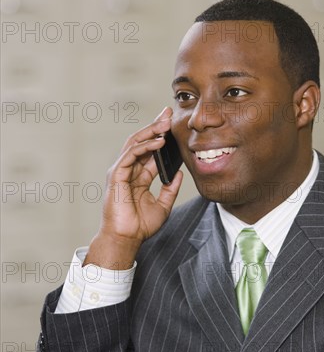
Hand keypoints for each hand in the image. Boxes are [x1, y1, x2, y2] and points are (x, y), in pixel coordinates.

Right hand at [84, 107, 182, 268]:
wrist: (127, 239)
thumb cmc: (140, 226)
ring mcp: (121, 172)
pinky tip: (158, 142)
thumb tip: (179, 174)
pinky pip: (130, 156)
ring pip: (134, 144)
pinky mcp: (116, 176)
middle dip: (154, 126)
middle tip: (167, 112)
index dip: (160, 136)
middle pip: (141, 142)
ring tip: (165, 122)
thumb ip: (170, 189)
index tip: (171, 123)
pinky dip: (144, 147)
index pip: (150, 151)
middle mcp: (129, 171)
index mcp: (139, 177)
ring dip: (150, 132)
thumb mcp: (163, 206)